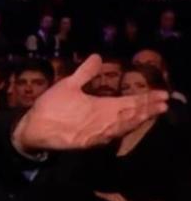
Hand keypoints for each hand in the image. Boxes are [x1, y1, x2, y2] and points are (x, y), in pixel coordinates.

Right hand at [14, 54, 167, 150]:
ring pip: (127, 128)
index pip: (132, 103)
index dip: (147, 98)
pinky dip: (127, 130)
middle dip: (149, 109)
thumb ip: (85, 72)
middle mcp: (107, 124)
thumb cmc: (51, 107)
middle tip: (164, 104)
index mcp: (103, 108)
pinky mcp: (93, 143)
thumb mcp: (67, 85)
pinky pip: (116, 136)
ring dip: (141, 120)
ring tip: (152, 115)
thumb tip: (97, 57)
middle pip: (133, 116)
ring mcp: (101, 136)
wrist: (36, 133)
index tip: (162, 95)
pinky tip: (129, 127)